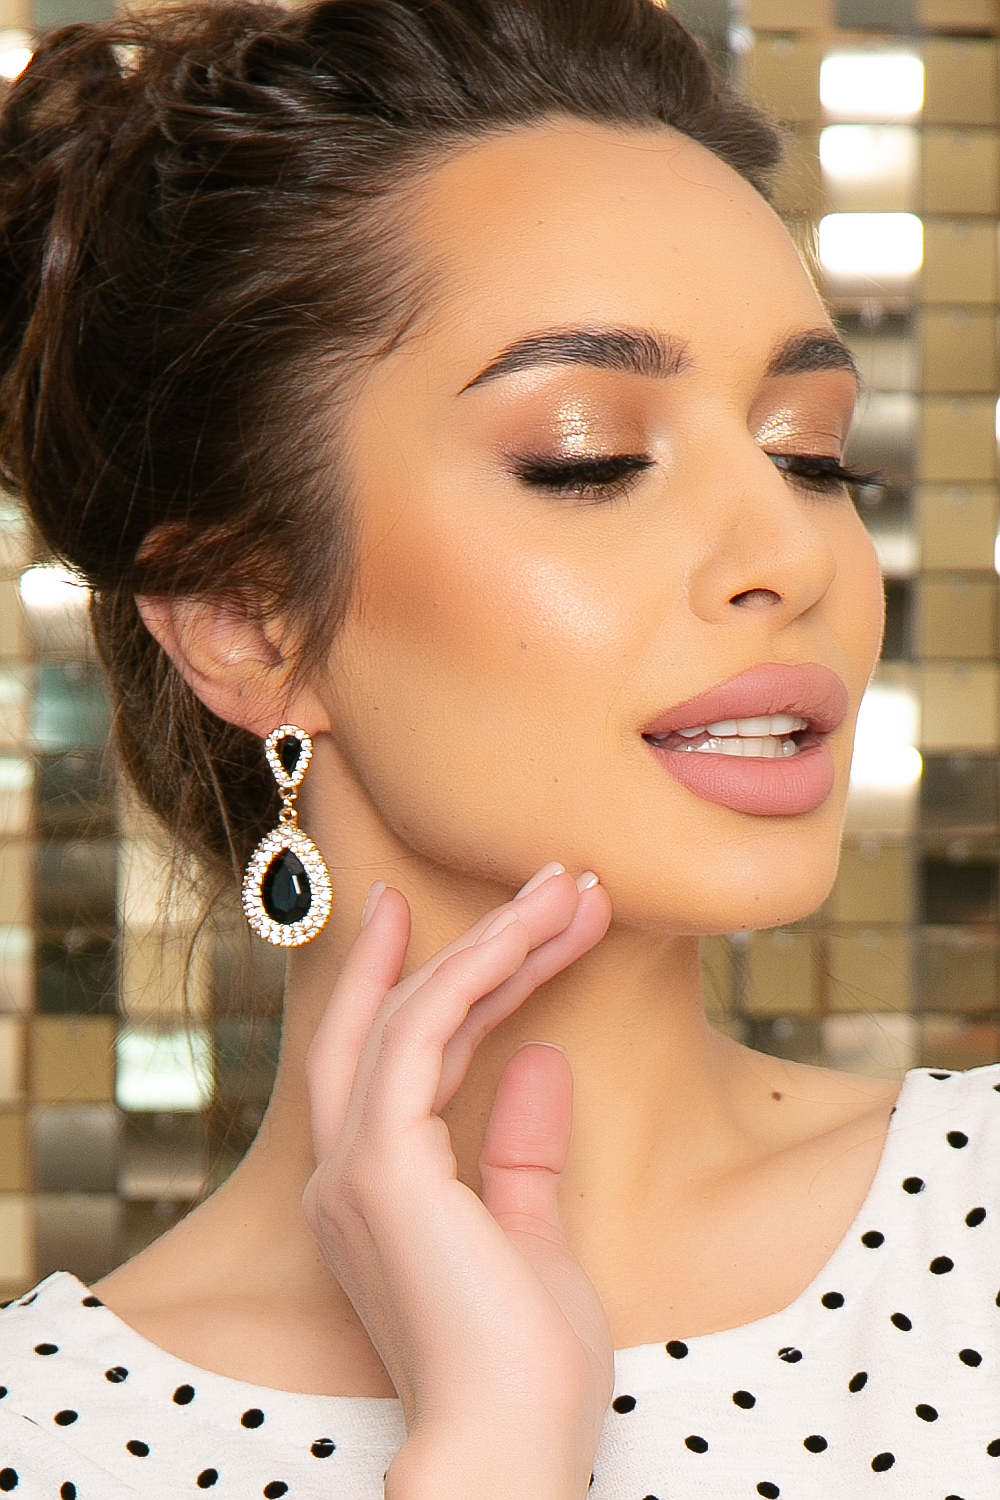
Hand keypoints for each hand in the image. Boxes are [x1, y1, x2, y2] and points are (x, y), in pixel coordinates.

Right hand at [302, 866, 613, 1499]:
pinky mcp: (387, 1166)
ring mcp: (359, 1168)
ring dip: (492, 942)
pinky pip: (424, 1037)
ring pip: (412, 1014)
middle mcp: (349, 1172)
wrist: (507, 1454)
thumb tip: (538, 1061)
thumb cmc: (524, 1372)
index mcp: (376, 1195)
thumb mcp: (532, 1242)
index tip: (439, 912)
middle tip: (537, 881)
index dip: (420, 980)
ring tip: (562, 889)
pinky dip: (477, 973)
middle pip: (393, 1022)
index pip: (394, 1061)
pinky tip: (532, 934)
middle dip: (464, 942)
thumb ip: (522, 1154)